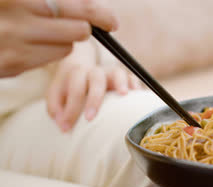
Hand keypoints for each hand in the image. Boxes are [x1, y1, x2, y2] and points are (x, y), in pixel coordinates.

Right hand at [0, 0, 117, 76]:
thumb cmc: (6, 10)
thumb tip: (91, 8)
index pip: (74, 5)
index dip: (98, 12)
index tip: (111, 21)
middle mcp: (14, 17)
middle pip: (78, 30)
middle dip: (80, 27)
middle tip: (76, 24)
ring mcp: (11, 43)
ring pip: (67, 47)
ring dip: (63, 40)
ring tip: (40, 31)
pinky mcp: (10, 65)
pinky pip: (49, 59)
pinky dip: (48, 51)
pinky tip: (30, 43)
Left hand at [46, 61, 142, 132]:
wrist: (79, 68)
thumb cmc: (68, 88)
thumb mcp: (55, 96)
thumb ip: (55, 109)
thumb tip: (63, 124)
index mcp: (76, 74)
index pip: (74, 89)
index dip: (70, 109)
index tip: (67, 127)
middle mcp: (94, 72)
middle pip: (95, 79)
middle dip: (93, 98)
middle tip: (90, 118)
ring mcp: (110, 73)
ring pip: (117, 72)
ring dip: (121, 82)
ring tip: (124, 94)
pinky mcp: (123, 77)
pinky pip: (132, 77)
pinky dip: (135, 84)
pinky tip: (137, 93)